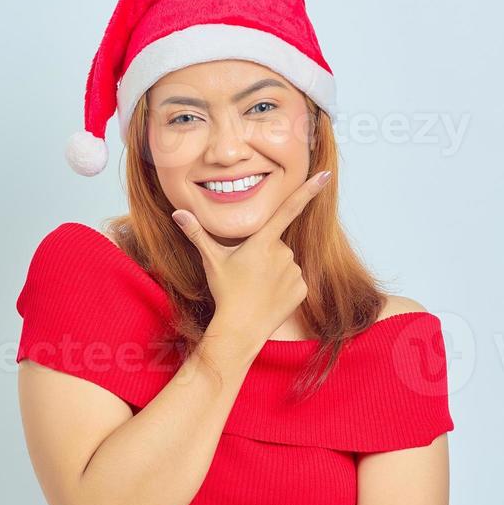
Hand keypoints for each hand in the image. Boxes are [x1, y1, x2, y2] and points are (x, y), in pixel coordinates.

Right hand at [171, 169, 332, 348]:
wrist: (241, 328)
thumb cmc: (225, 292)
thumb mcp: (211, 260)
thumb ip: (197, 233)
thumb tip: (177, 213)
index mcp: (263, 241)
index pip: (289, 209)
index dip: (308, 190)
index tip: (325, 176)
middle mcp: (283, 253)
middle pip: (276, 245)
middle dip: (264, 255)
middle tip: (247, 274)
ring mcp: (294, 272)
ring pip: (285, 264)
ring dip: (274, 271)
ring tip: (256, 288)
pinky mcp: (302, 289)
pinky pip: (294, 281)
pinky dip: (283, 287)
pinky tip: (269, 297)